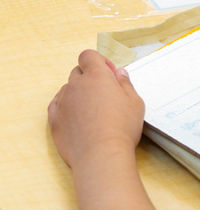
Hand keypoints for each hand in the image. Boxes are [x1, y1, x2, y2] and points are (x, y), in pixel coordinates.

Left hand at [48, 50, 144, 169]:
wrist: (101, 154)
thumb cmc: (122, 127)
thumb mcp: (135, 102)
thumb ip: (126, 84)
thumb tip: (119, 73)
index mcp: (96, 76)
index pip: (88, 56)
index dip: (99, 62)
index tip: (109, 74)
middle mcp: (75, 85)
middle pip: (78, 72)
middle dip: (90, 78)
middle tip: (104, 95)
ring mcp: (62, 101)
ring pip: (68, 89)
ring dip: (78, 94)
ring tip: (93, 111)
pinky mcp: (54, 118)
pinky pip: (58, 105)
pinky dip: (67, 107)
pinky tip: (79, 118)